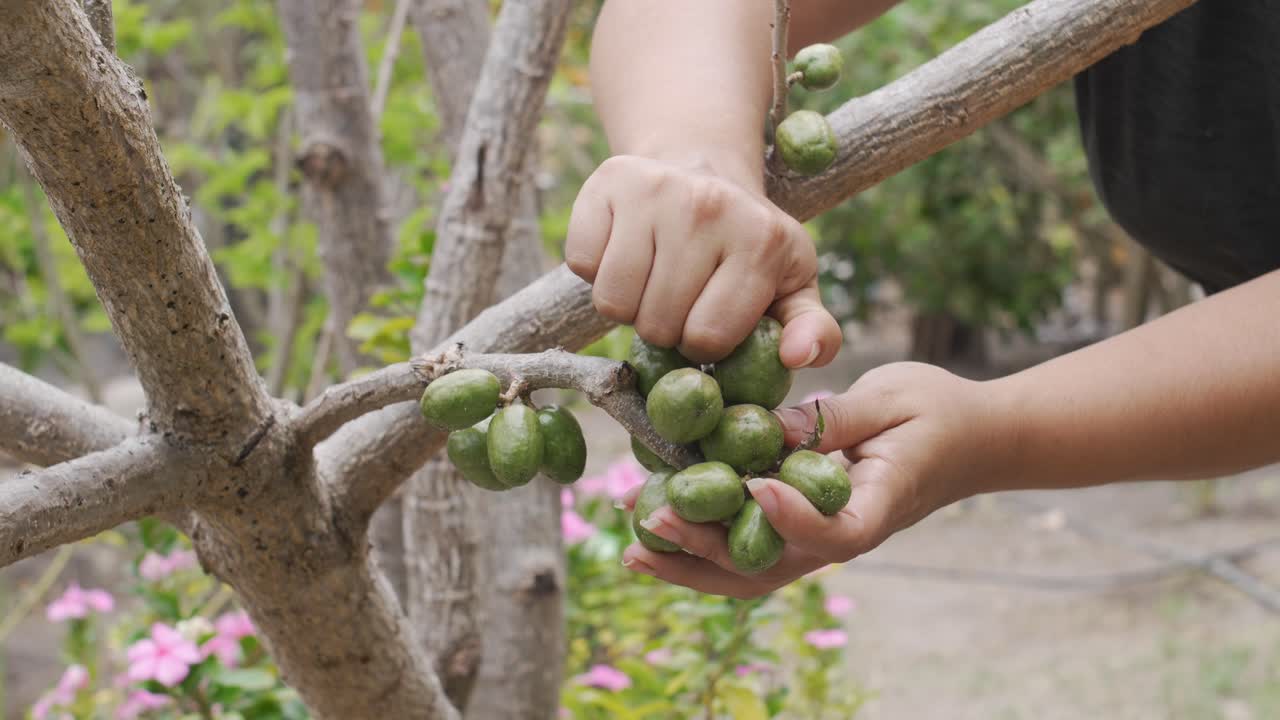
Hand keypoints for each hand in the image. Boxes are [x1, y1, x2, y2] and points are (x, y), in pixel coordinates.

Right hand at [565, 154, 841, 364]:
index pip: (708, 338)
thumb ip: (813, 330)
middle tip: (678, 296)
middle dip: (665, 328)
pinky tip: (626, 249)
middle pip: (657, 325)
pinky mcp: (608, 181)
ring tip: (653, 277)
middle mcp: (708, 208)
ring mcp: (654, 189)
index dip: (703, 343)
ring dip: (628, 305)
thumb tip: (800, 357)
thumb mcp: (793, 285)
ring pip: (612, 302)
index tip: (710, 317)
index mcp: (763, 240)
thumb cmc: (747, 244)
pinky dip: (597, 270)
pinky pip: (582, 265)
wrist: (702, 167)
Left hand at [619, 362, 1011, 597]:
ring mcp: (821, 539)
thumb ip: (829, 418)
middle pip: (771, 565)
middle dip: (707, 549)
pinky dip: (703, 547)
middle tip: (651, 522)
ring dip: (691, 563)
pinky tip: (657, 532)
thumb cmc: (938, 411)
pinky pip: (750, 550)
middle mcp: (843, 536)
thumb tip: (760, 427)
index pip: (833, 533)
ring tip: (633, 544)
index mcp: (876, 506)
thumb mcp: (891, 398)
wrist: (973, 438)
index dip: (791, 517)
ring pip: (751, 571)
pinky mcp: (803, 528)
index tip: (754, 485)